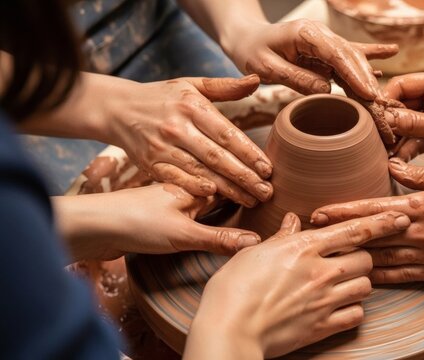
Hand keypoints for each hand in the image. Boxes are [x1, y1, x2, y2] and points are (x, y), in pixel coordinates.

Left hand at [54, 184, 260, 261]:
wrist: (91, 225)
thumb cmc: (134, 223)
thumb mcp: (181, 236)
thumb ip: (218, 239)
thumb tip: (254, 242)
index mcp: (194, 186)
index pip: (230, 180)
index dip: (250, 182)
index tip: (271, 186)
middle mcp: (185, 186)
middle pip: (221, 179)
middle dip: (243, 180)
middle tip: (267, 184)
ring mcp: (172, 196)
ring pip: (207, 187)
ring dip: (227, 188)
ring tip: (247, 190)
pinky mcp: (160, 209)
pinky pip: (193, 200)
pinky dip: (208, 202)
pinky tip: (212, 206)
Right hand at [104, 75, 272, 205]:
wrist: (116, 108)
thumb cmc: (162, 97)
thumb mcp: (192, 85)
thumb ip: (226, 87)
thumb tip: (257, 80)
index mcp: (192, 107)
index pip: (227, 134)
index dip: (249, 153)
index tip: (268, 169)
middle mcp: (178, 128)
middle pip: (217, 157)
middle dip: (245, 177)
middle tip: (267, 192)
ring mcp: (163, 148)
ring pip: (201, 172)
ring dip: (228, 189)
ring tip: (251, 200)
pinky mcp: (150, 164)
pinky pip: (177, 179)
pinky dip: (195, 188)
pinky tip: (215, 197)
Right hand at [185, 211, 409, 358]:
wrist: (230, 329)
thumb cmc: (234, 288)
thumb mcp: (255, 253)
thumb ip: (281, 237)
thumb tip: (293, 221)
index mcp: (305, 247)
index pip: (354, 229)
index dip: (382, 222)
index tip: (400, 217)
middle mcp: (321, 272)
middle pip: (366, 259)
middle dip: (361, 258)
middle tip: (344, 261)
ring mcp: (325, 301)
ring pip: (366, 287)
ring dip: (358, 284)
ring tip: (340, 284)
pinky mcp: (323, 326)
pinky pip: (357, 315)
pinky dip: (352, 310)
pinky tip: (338, 307)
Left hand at [224, 19, 397, 98]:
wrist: (247, 38)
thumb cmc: (252, 51)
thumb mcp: (267, 68)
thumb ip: (296, 78)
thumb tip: (326, 90)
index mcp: (306, 34)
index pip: (337, 54)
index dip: (355, 74)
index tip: (368, 93)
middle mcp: (320, 34)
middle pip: (350, 56)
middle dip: (366, 79)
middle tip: (379, 103)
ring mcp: (325, 40)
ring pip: (353, 57)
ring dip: (368, 76)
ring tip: (382, 96)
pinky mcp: (326, 49)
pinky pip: (350, 53)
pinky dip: (370, 55)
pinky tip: (391, 52)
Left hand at [311, 158, 423, 282]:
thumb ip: (423, 174)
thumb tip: (393, 168)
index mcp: (423, 206)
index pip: (373, 210)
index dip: (343, 212)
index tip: (320, 211)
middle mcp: (421, 233)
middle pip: (370, 236)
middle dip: (340, 236)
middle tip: (313, 235)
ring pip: (382, 259)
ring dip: (355, 257)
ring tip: (331, 256)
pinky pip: (402, 276)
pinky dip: (381, 276)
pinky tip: (364, 276)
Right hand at [383, 69, 423, 173]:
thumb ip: (412, 122)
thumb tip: (383, 119)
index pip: (401, 84)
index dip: (385, 102)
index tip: (373, 120)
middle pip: (403, 104)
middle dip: (390, 123)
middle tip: (377, 141)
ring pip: (409, 123)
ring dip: (399, 138)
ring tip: (385, 154)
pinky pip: (419, 136)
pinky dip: (410, 146)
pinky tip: (398, 159)